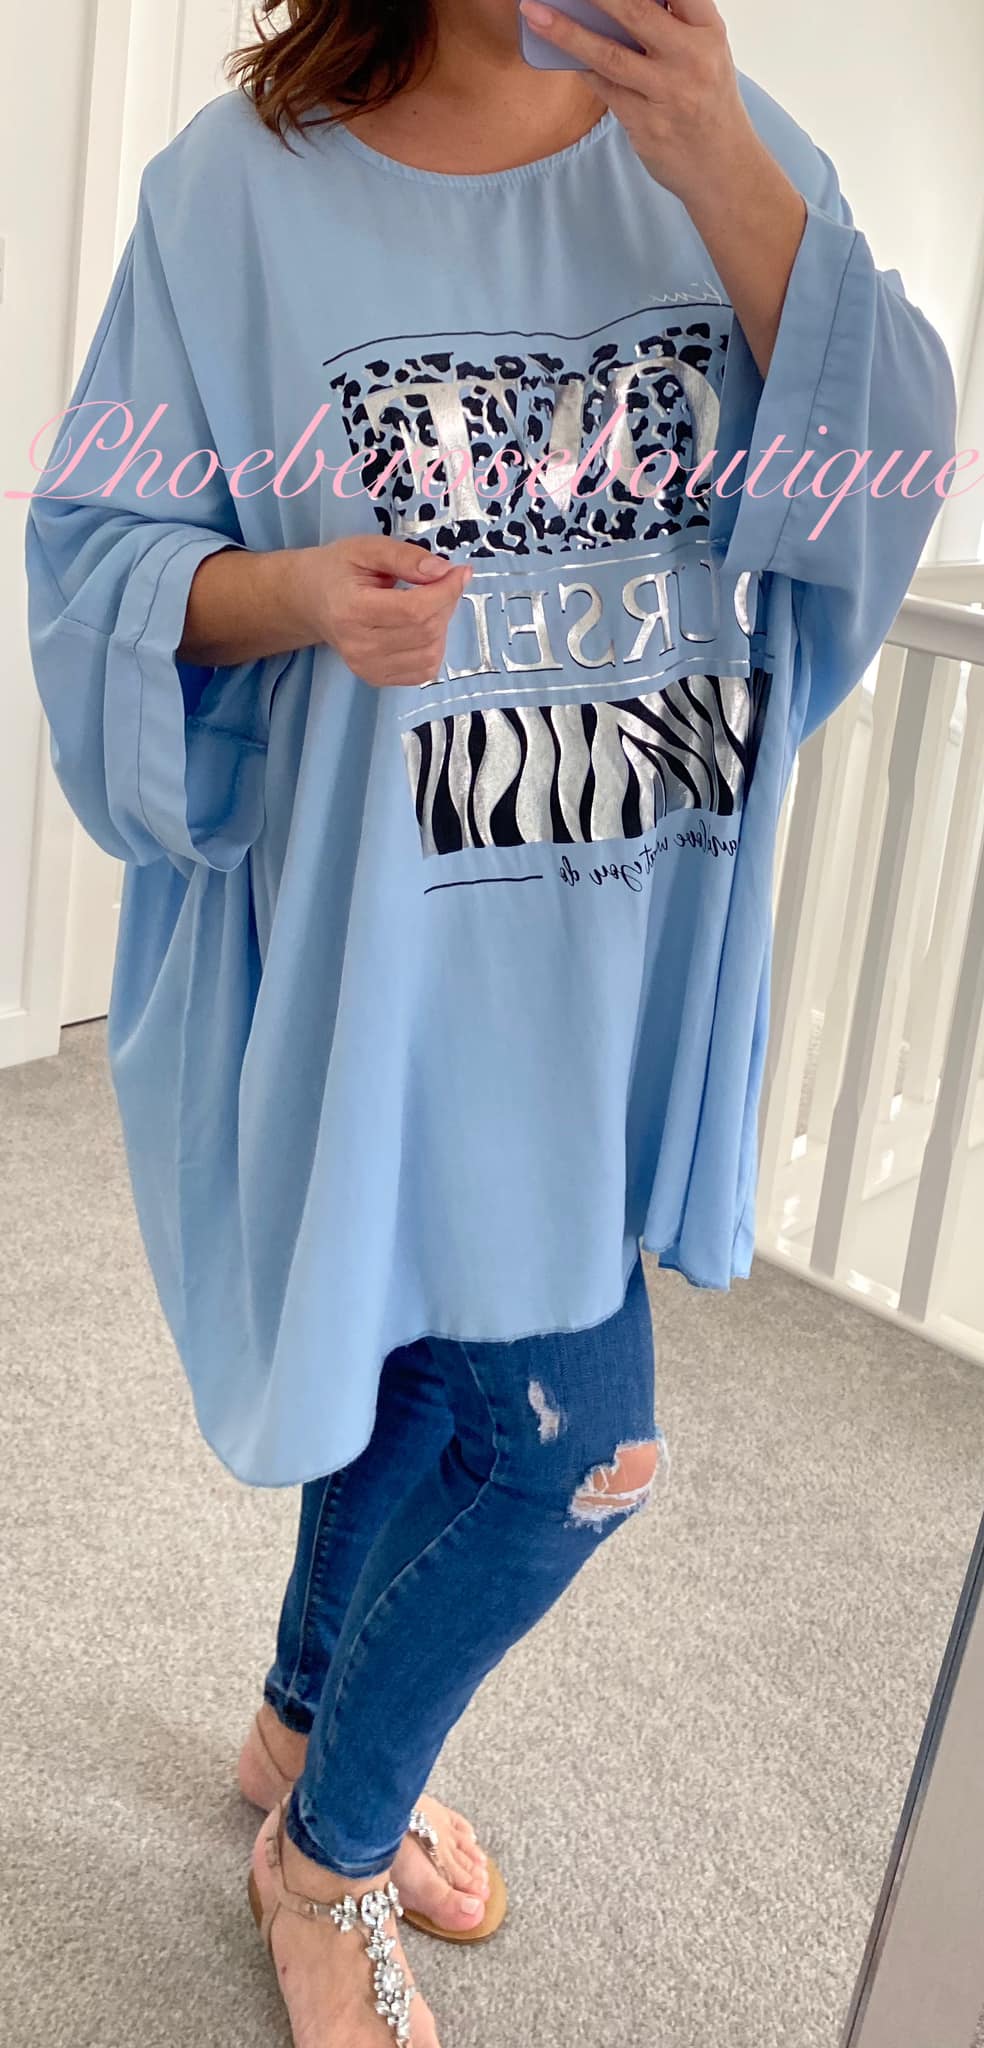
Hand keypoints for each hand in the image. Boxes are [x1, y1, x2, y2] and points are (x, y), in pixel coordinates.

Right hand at [293, 536, 472, 688]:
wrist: (312, 601)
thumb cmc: (339, 570)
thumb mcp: (368, 548)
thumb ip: (406, 557)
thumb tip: (443, 571)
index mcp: (353, 610)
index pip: (415, 610)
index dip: (446, 591)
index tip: (460, 572)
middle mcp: (359, 646)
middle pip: (426, 631)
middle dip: (446, 603)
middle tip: (442, 582)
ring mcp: (367, 668)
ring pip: (431, 653)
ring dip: (442, 626)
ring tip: (428, 604)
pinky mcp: (377, 679)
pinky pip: (424, 671)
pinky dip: (433, 647)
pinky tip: (421, 628)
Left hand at [518, 0, 753, 207]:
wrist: (723, 169)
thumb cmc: (707, 103)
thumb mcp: (706, 52)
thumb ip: (672, 23)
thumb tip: (614, 5)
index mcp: (708, 30)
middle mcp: (691, 57)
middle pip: (635, 11)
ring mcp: (667, 93)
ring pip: (608, 54)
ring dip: (566, 31)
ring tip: (534, 13)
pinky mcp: (645, 124)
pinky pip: (603, 88)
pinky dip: (580, 66)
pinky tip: (555, 51)